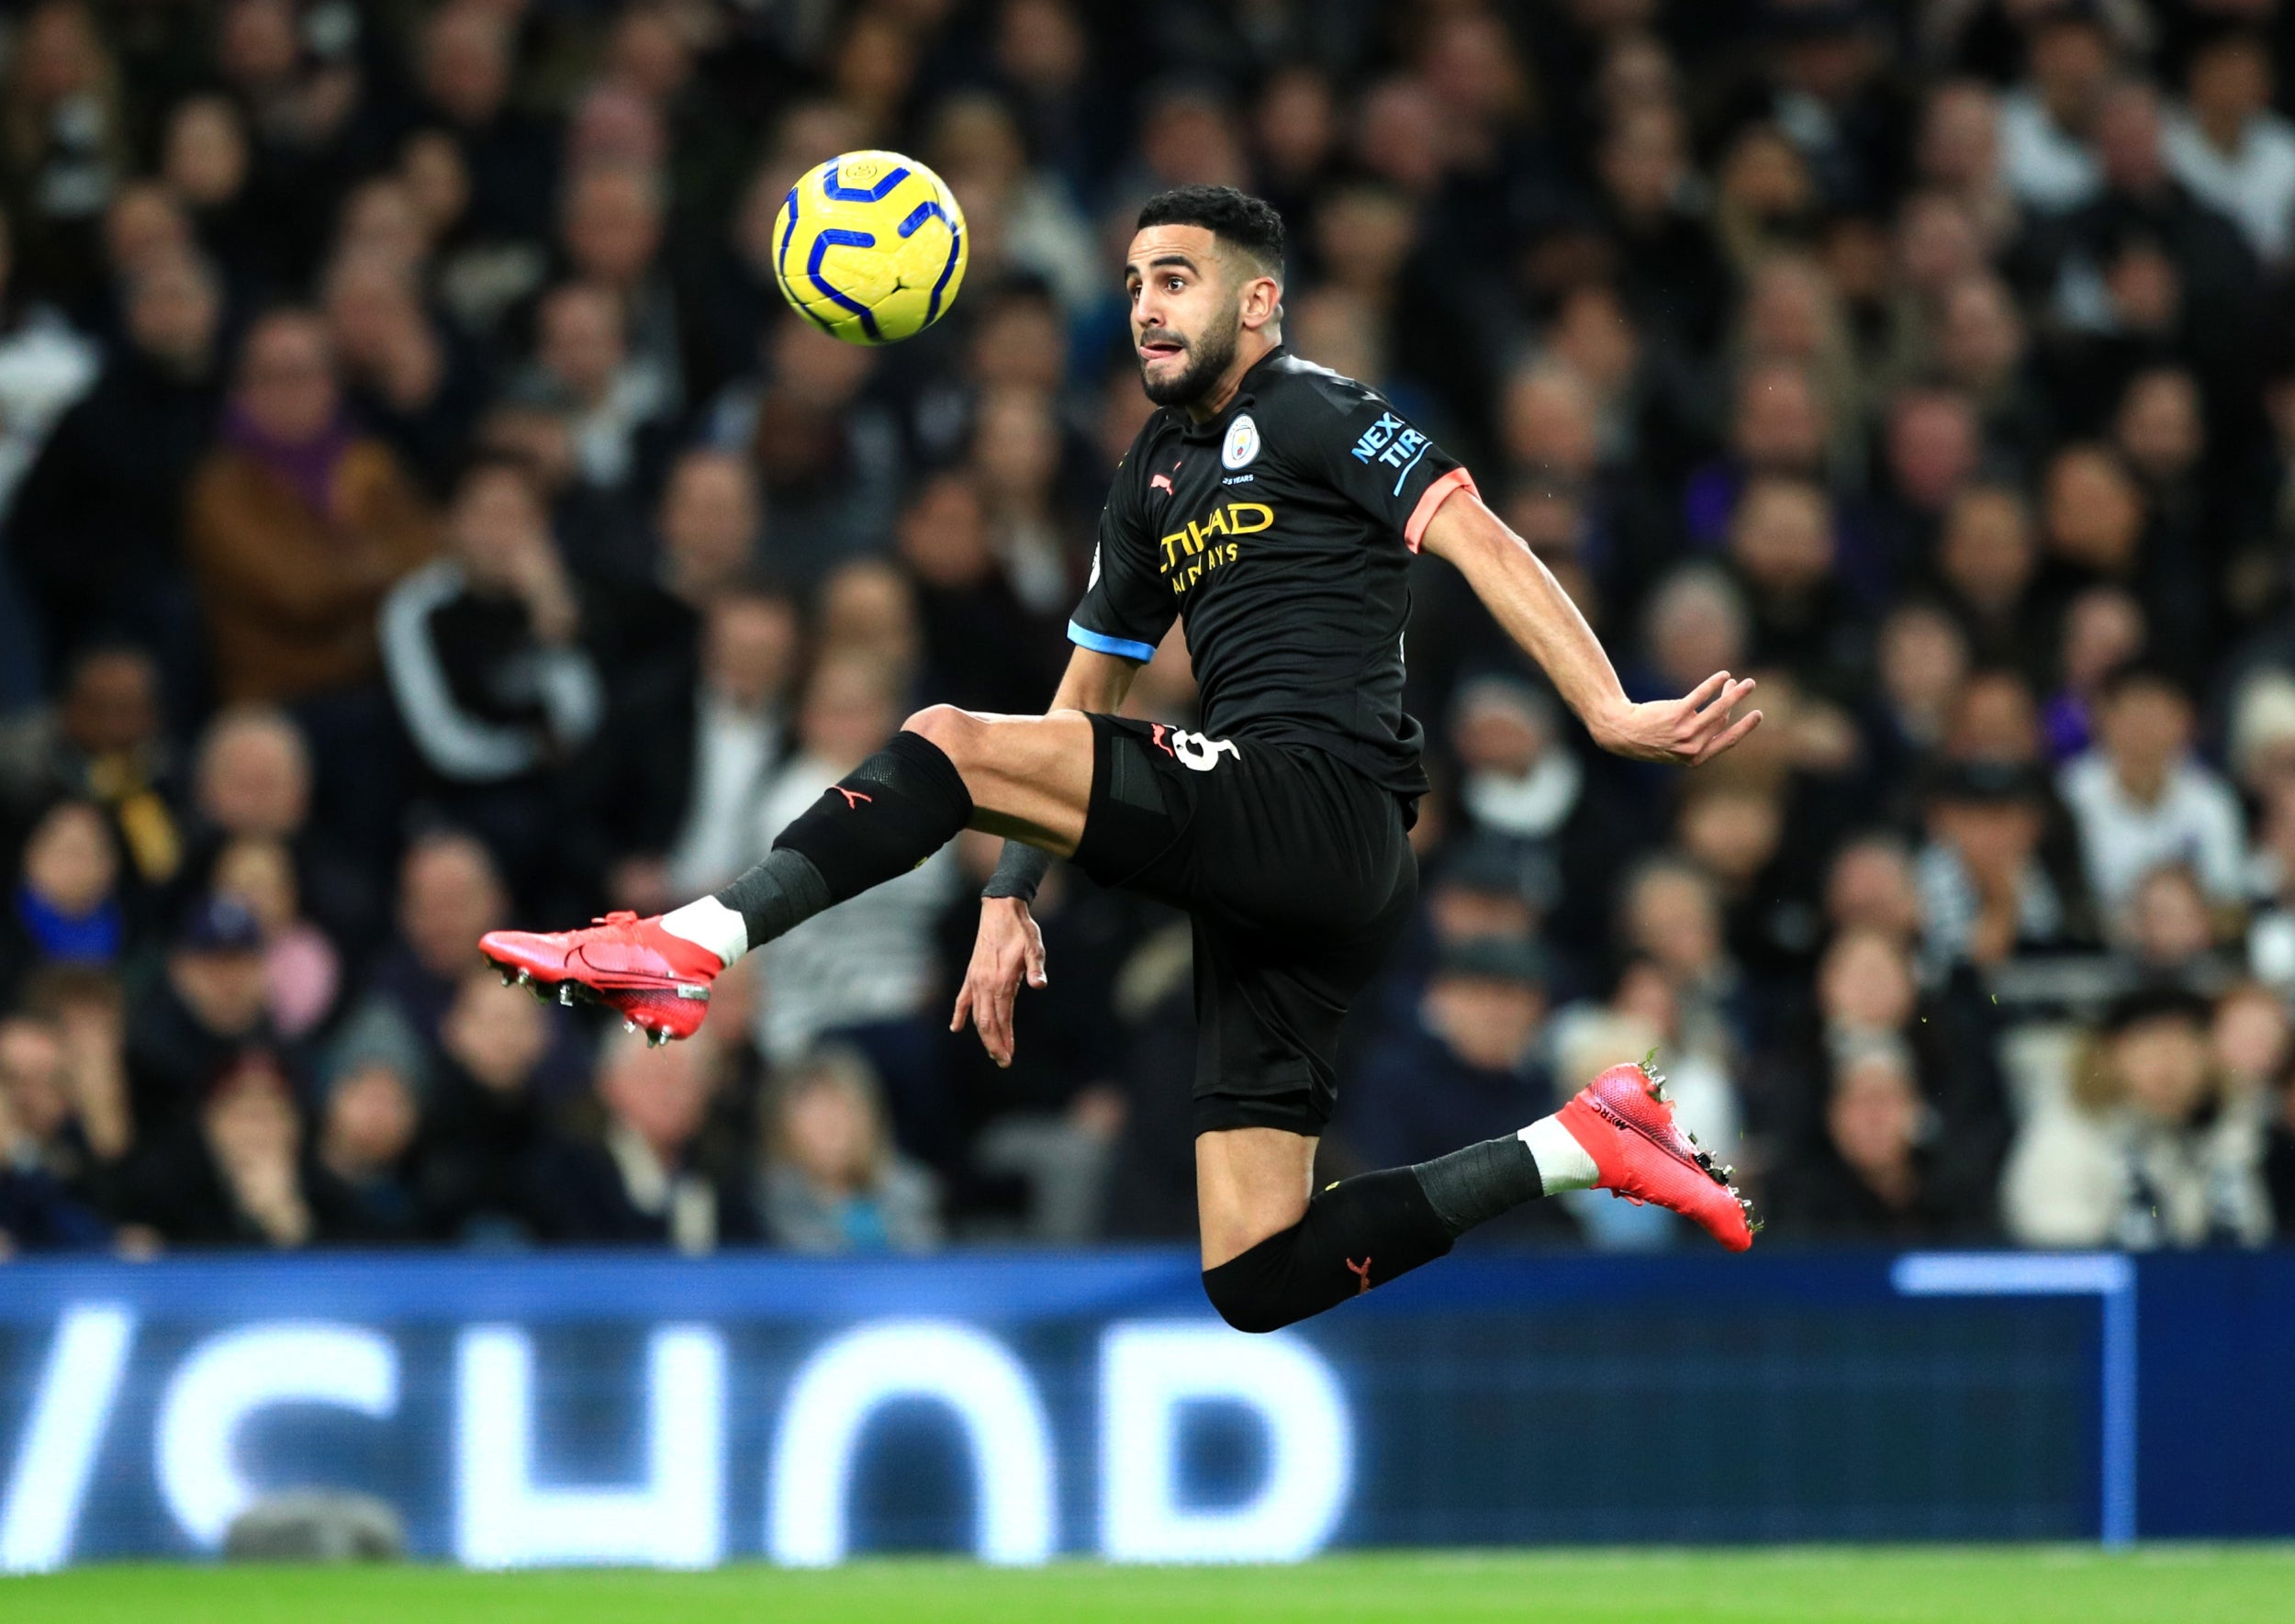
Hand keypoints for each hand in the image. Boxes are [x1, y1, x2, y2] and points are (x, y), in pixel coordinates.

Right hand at [950, 897, 1046, 1067]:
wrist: (1000, 910)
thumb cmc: (1021, 930)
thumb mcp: (1034, 946)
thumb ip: (1036, 967)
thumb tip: (1040, 985)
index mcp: (1001, 980)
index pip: (1001, 1018)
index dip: (1004, 1040)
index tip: (1009, 1057)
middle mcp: (984, 983)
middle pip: (986, 1022)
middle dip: (994, 1044)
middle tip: (1003, 1061)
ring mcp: (975, 980)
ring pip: (976, 1014)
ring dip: (983, 1034)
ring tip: (993, 1051)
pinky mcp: (971, 974)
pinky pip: (963, 999)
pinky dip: (960, 1014)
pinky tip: (956, 1028)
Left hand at [1593, 673, 1761, 764]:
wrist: (1621, 732)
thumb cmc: (1649, 738)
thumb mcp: (1676, 747)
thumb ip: (1699, 738)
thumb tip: (1722, 715)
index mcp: (1695, 759)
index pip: (1727, 741)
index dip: (1744, 728)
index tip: (1758, 715)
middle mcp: (1692, 747)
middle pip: (1722, 720)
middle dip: (1735, 701)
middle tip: (1747, 686)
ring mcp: (1684, 731)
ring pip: (1718, 710)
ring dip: (1735, 693)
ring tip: (1745, 682)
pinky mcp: (1675, 713)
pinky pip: (1701, 696)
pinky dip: (1714, 684)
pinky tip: (1723, 675)